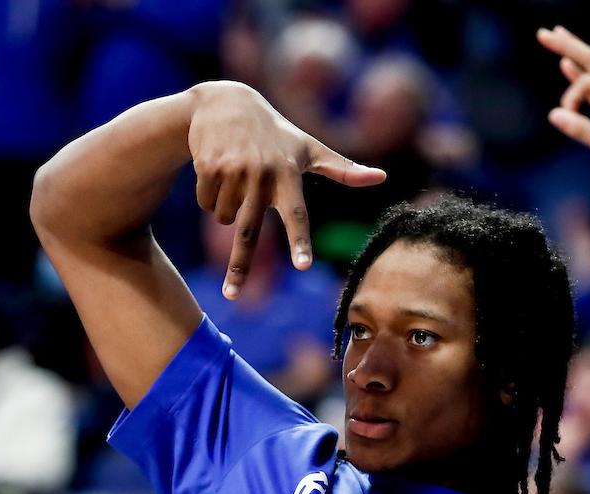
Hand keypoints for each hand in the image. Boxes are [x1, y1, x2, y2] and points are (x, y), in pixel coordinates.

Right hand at [187, 81, 385, 298]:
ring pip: (226, 218)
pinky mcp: (207, 166)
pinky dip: (211, 197)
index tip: (303, 266)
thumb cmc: (277, 134)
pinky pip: (207, 204)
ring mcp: (233, 170)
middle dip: (240, 266)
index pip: (297, 214)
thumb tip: (383, 177)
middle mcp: (262, 175)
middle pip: (250, 231)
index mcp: (289, 174)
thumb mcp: (310, 148)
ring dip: (229, 210)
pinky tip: (218, 171)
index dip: (299, 241)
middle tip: (233, 295)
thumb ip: (344, 169)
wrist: (225, 102)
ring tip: (238, 178)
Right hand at [537, 27, 589, 193]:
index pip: (588, 82)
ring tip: (556, 37)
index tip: (566, 118)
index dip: (571, 98)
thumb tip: (554, 115)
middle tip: (545, 33)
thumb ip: (580, 129)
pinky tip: (566, 65)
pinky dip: (579, 77)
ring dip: (573, 55)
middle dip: (568, 46)